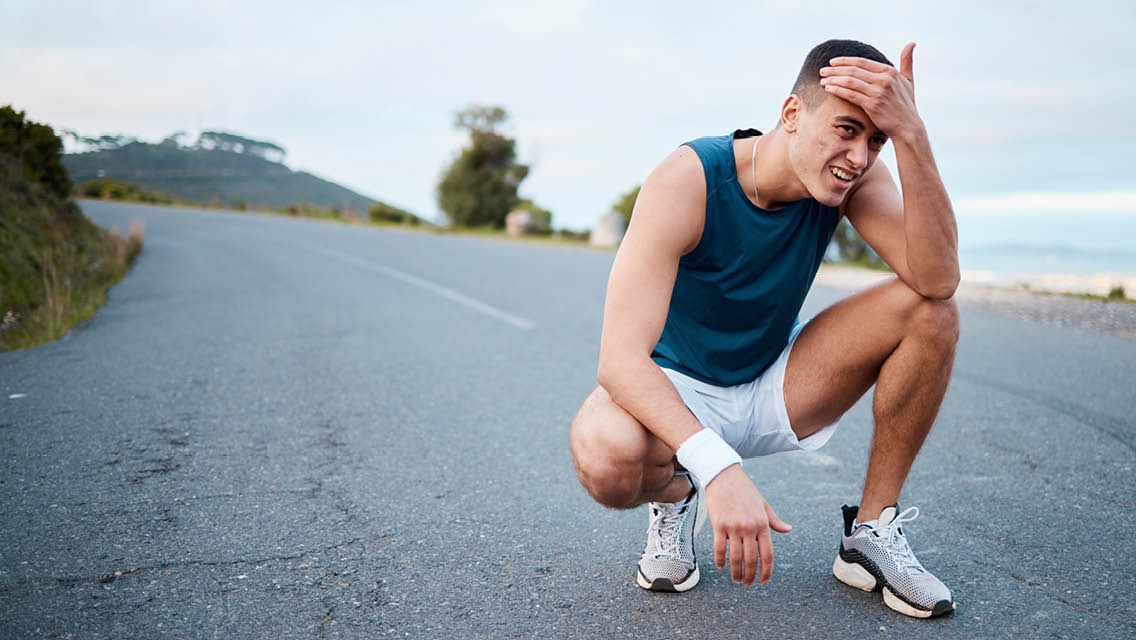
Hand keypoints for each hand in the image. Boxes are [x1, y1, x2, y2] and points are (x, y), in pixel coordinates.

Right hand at [703, 464, 791, 584]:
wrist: (724, 477)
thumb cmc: (745, 490)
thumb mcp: (763, 504)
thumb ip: (774, 520)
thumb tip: (788, 530)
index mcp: (762, 524)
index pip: (767, 553)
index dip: (767, 570)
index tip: (764, 580)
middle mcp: (749, 527)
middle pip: (751, 559)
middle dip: (750, 575)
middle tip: (748, 584)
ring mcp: (733, 527)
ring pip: (736, 557)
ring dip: (736, 572)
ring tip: (736, 579)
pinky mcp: (719, 525)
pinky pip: (720, 548)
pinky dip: (721, 560)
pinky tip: (722, 567)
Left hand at [818, 42, 923, 140]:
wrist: (908, 126)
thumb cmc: (906, 104)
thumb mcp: (909, 80)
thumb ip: (907, 62)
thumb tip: (911, 43)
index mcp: (890, 72)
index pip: (862, 62)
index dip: (845, 61)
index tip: (832, 62)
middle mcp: (884, 79)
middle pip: (853, 70)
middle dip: (835, 70)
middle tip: (822, 70)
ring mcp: (878, 92)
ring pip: (849, 81)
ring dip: (833, 79)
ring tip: (822, 80)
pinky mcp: (872, 105)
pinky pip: (850, 94)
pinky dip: (837, 90)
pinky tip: (828, 88)